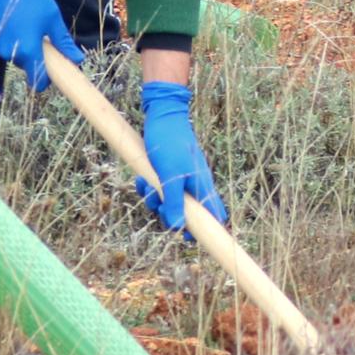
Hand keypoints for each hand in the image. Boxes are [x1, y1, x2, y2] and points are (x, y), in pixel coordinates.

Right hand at [0, 0, 83, 89]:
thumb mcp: (51, 16)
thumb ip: (62, 41)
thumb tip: (76, 59)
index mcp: (28, 51)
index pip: (38, 81)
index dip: (45, 78)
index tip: (51, 69)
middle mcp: (10, 54)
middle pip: (26, 64)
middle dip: (33, 53)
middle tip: (38, 32)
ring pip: (13, 53)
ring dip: (19, 43)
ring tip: (22, 20)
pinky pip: (1, 44)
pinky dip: (7, 36)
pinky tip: (9, 18)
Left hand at [135, 81, 227, 234]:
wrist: (162, 115)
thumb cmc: (169, 144)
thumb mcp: (170, 176)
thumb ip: (173, 202)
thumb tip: (177, 227)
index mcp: (202, 187)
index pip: (214, 217)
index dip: (204, 231)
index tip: (187, 238)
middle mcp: (194, 185)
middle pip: (186, 214)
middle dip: (168, 213)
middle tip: (158, 204)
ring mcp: (181, 178)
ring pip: (168, 202)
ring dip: (153, 199)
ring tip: (145, 185)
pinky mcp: (168, 172)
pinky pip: (158, 189)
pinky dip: (148, 186)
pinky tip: (140, 178)